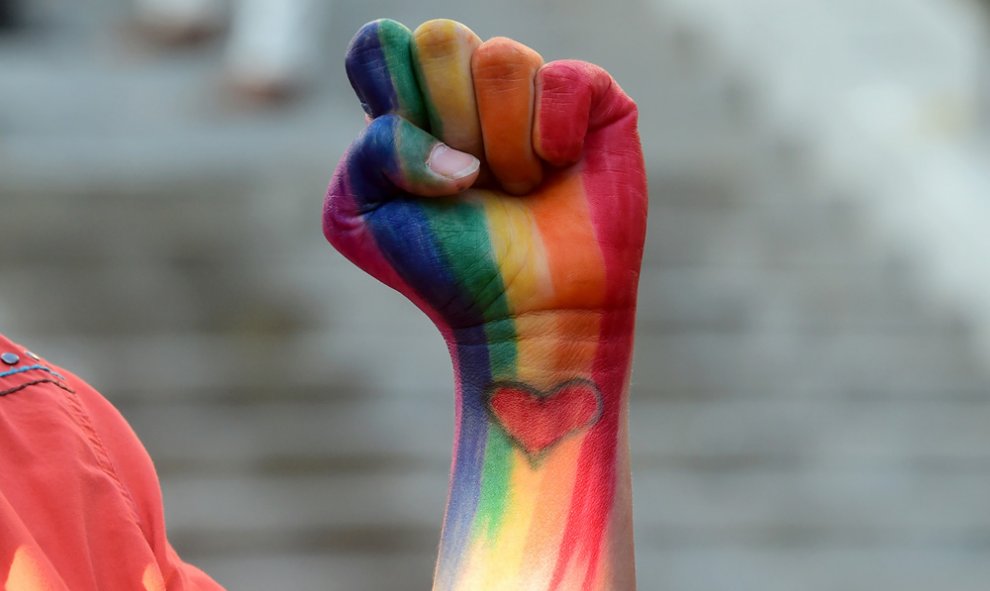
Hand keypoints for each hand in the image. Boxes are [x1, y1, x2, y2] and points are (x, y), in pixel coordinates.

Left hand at [323, 19, 646, 341]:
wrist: (527, 317)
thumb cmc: (448, 270)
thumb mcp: (362, 216)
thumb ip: (369, 150)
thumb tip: (455, 149)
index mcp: (409, 106)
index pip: (380, 43)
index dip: (389, 91)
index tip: (412, 160)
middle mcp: (469, 90)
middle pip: (441, 38)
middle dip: (449, 122)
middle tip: (468, 182)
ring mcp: (532, 93)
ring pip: (503, 57)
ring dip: (503, 144)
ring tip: (517, 190)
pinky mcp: (593, 103)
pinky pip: (565, 78)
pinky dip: (555, 137)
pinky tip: (558, 171)